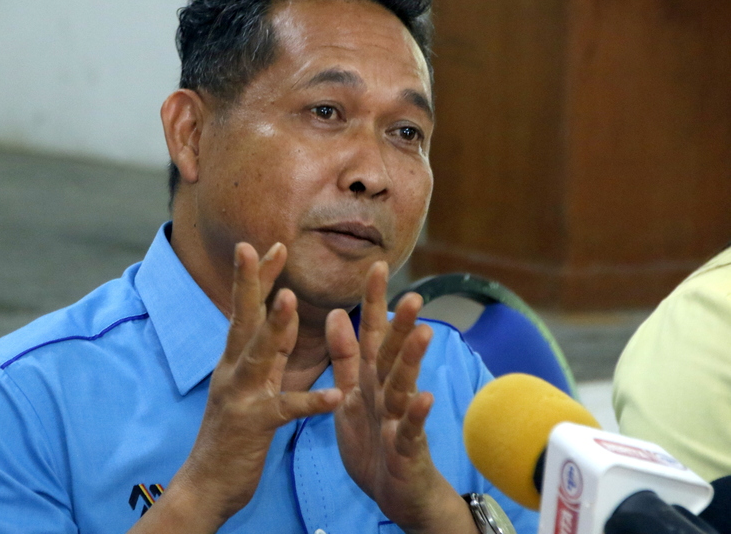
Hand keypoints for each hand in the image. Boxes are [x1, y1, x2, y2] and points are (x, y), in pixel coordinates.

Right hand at [138, 242, 341, 533]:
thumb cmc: (232, 435)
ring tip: (290, 299)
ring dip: (274, 326)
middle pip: (242, 319)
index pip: (247, 310)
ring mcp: (240, 396)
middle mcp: (232, 371)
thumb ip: (264, 354)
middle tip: (256, 247)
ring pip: (257, 354)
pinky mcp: (254, 426)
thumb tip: (279, 318)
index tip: (273, 244)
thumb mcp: (247, 386)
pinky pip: (286, 409)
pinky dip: (310, 401)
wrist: (207, 484)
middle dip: (250, 282)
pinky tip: (334, 395)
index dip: (259, 277)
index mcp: (234, 360)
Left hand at [326, 262, 476, 533]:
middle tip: (412, 293)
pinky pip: (410, 430)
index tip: (376, 266)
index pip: (372, 332)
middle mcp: (387, 391)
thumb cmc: (373, 441)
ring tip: (422, 333)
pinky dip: (416, 415)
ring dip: (412, 360)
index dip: (373, 301)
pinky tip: (424, 398)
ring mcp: (400, 419)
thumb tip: (334, 314)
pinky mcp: (406, 448)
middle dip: (402, 324)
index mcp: (370, 377)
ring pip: (404, 385)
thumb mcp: (350, 395)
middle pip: (393, 353)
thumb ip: (343, 357)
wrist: (394, 492)